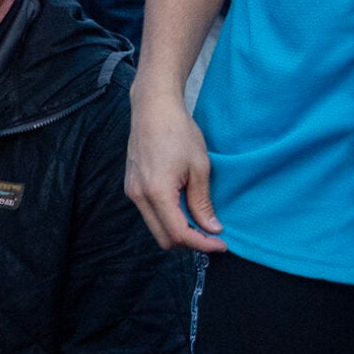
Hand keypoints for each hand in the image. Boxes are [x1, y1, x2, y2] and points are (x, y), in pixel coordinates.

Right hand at [124, 91, 227, 252]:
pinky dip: (169, 218)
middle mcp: (139, 197)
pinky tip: (186, 208)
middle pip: (164, 238)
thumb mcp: (199, 167)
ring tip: (202, 222)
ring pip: (156, 228)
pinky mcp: (132, 187)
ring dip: (179, 231)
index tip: (221, 243)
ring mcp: (132, 193)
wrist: (153, 109)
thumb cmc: (179, 132)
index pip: (178, 234)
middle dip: (190, 243)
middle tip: (213, 236)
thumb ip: (202, 202)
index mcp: (156, 193)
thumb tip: (211, 229)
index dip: (201, 244)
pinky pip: (151, 214)